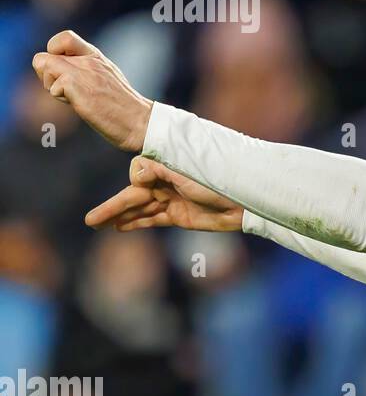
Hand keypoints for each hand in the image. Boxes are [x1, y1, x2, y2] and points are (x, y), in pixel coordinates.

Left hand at [31, 30, 152, 150]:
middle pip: (43, 57)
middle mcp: (88, 59)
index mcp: (95, 56)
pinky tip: (79, 105)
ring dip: (50, 85)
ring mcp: (82, 71)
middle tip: (65, 90)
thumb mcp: (107, 77)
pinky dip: (60, 99)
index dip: (53, 53)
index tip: (64, 70)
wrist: (139, 121)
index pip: (63, 38)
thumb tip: (63, 73)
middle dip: (47, 76)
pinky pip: (52, 87)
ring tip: (72, 97)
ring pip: (42, 65)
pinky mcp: (76, 86)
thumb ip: (86, 69)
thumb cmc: (123, 106)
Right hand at [85, 156, 243, 232]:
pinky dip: (137, 224)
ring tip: (96, 225)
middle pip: (132, 196)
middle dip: (112, 208)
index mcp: (166, 167)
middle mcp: (165, 183)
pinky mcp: (179, 216)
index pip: (138, 171)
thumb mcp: (188, 172)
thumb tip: (136, 176)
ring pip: (139, 210)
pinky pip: (152, 220)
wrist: (245, 200)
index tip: (142, 183)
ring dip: (119, 218)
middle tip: (89, 221)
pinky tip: (119, 227)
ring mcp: (170, 200)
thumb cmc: (218, 180)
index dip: (137, 179)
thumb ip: (160, 171)